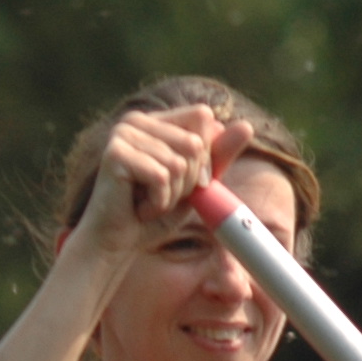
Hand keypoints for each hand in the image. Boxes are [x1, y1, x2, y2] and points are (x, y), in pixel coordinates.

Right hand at [57, 106, 255, 267]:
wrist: (115, 245)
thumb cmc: (153, 215)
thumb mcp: (196, 184)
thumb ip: (218, 155)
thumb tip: (246, 126)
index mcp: (156, 121)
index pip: (203, 116)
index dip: (206, 154)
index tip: (187, 182)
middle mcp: (137, 120)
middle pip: (195, 142)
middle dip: (189, 181)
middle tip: (161, 196)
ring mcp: (123, 134)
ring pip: (180, 163)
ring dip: (172, 195)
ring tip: (149, 203)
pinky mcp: (115, 154)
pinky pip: (161, 177)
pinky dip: (158, 202)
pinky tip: (139, 208)